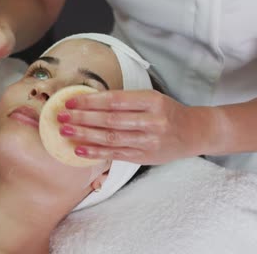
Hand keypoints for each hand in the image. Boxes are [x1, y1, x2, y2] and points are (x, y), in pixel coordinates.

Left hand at [56, 90, 216, 164]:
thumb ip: (127, 101)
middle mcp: (152, 122)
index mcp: (153, 101)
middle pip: (110, 120)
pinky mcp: (144, 157)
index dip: (91, 101)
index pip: (116, 100)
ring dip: (85, 135)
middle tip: (61, 115)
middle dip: (83, 117)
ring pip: (110, 138)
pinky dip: (95, 152)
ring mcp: (148, 142)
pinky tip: (79, 149)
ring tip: (66, 130)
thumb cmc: (168, 112)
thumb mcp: (153, 99)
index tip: (72, 101)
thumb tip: (91, 100)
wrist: (194, 132)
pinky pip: (115, 155)